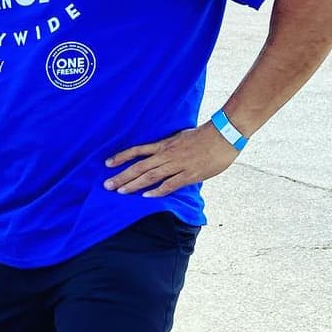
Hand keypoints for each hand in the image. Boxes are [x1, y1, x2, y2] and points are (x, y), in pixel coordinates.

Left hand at [105, 123, 238, 197]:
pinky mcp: (189, 174)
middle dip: (122, 176)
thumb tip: (161, 154)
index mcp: (164, 144)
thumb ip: (170, 147)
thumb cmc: (205, 135)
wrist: (224, 135)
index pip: (137, 150)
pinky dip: (157, 191)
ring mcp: (177, 165)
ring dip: (134, 185)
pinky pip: (170, 184)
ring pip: (150, 176)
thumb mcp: (181, 137)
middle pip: (139, 167)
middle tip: (107, 185)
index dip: (121, 157)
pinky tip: (146, 197)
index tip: (107, 163)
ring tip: (120, 192)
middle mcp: (167, 154)